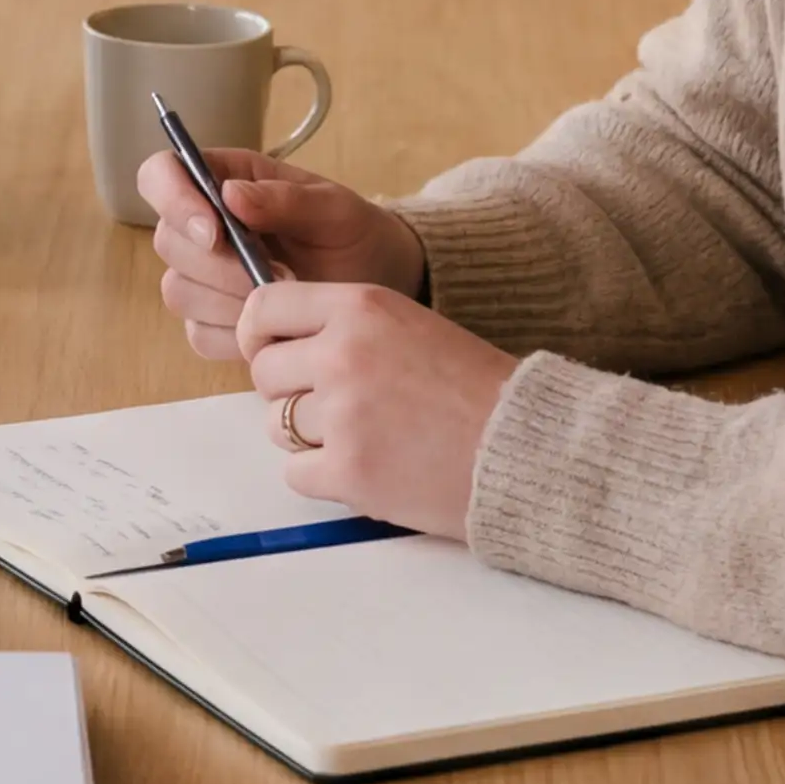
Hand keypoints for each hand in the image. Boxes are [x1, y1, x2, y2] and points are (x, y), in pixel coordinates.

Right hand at [135, 146, 426, 360]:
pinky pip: (199, 334)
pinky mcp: (212, 322)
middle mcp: (203, 225)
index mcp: (224, 179)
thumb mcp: (334, 209)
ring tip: (285, 298)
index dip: (172, 199)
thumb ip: (285, 199)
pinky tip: (275, 327)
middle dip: (218, 266)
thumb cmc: (354, 235)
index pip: (161, 175)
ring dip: (230, 302)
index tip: (214, 232)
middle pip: (167, 241)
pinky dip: (236, 336)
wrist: (377, 286)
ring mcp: (203, 277)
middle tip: (277, 275)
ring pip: (179, 291)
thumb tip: (231, 194)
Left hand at [234, 279, 517, 536]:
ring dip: (308, 436)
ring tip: (365, 436)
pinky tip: (370, 467)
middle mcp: (343, 353)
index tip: (269, 352)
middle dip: (289, 392)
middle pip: (265, 373)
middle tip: (335, 406)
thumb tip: (279, 347)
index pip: (264, 307)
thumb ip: (347, 327)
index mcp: (360, 307)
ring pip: (276, 425)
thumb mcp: (410, 325)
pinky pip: (296, 473)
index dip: (258, 335)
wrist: (525, 447)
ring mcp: (343, 415)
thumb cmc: (476, 389)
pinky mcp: (347, 472)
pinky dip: (324, 476)